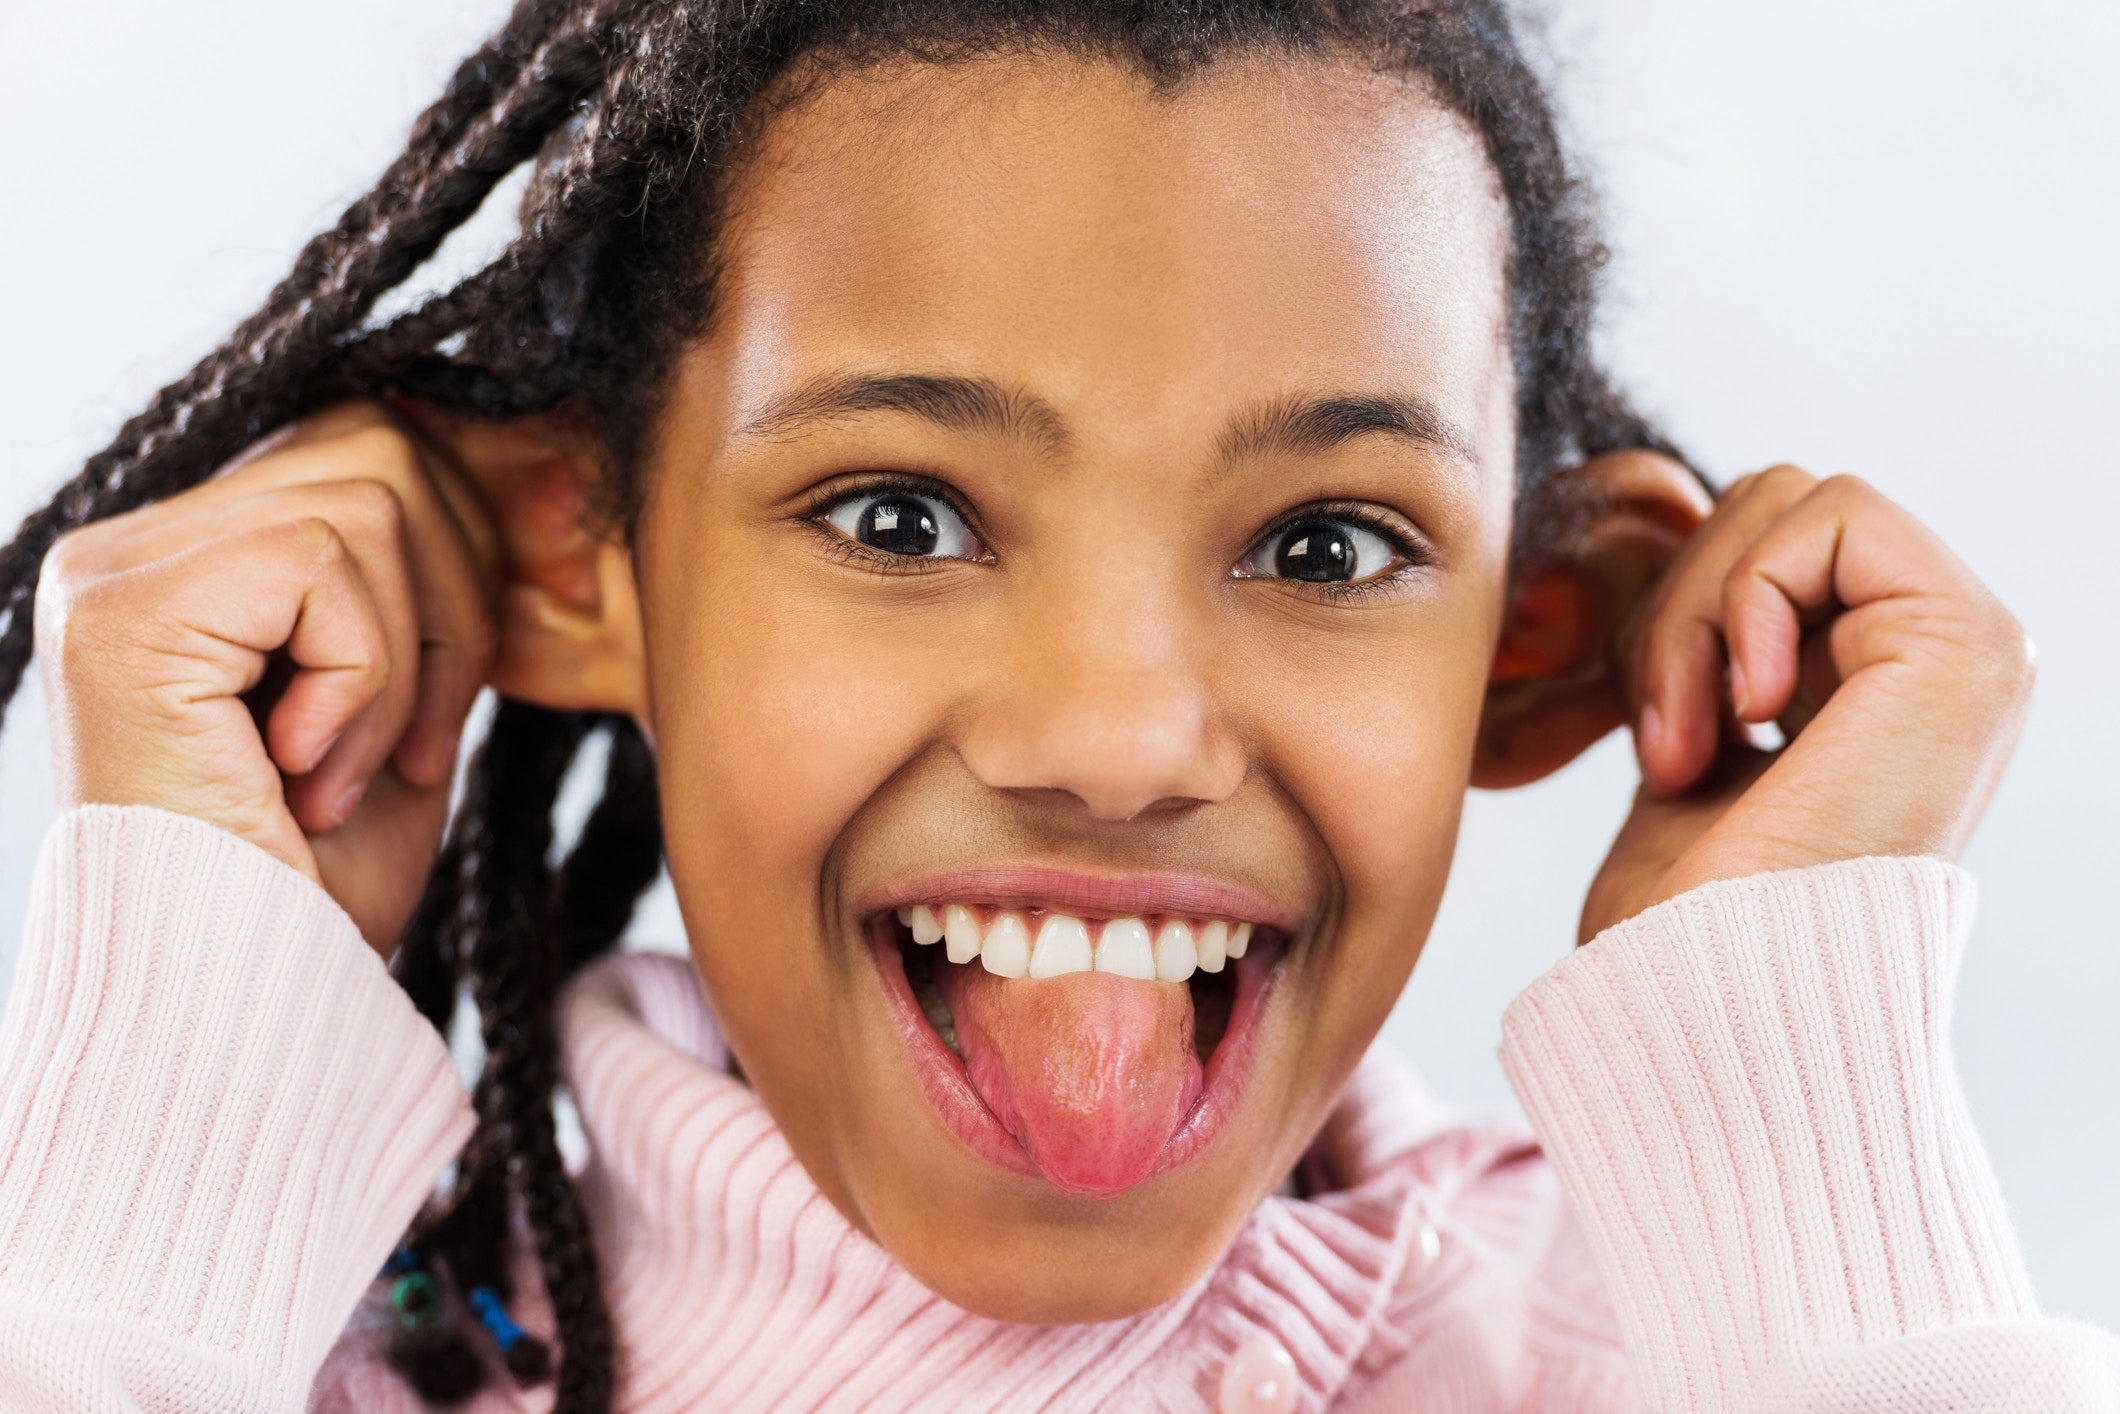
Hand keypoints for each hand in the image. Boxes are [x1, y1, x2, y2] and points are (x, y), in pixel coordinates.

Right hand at [35, 402, 501, 953]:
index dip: (460, 565)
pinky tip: (306, 775)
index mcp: (191, 563)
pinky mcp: (125, 610)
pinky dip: (363, 676)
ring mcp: (114, 572)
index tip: (451, 707)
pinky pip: (326, 559)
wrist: (244, 1011)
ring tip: (348, 772)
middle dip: (452, 602)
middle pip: (381, 444)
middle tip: (411, 749)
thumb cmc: (322, 888)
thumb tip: (547, 475)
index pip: (371, 452)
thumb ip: (440, 591)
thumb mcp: (408, 709)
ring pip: (371, 495)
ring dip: (405, 660)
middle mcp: (130, 548)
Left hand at [1580, 467, 2033, 943]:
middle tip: (1665, 745)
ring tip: (1690, 745)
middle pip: (1767, 504)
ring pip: (1785, 498)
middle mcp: (1935, 656)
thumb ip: (1710, 646)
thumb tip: (1660, 530)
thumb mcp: (1689, 741)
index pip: (1758, 541)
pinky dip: (1749, 598)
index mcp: (1878, 677)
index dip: (1674, 612)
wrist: (1711, 992)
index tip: (1656, 741)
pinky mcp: (1971, 642)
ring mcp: (1968, 646)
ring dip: (1694, 616)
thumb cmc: (1683, 907)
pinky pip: (1831, 512)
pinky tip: (1753, 716)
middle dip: (1676, 608)